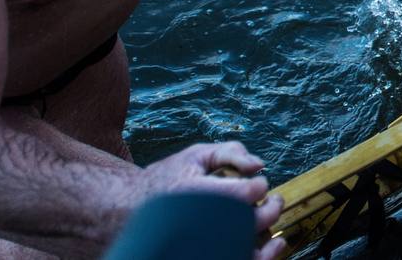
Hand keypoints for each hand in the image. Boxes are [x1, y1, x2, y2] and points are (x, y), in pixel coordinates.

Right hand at [139, 142, 284, 259]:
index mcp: (196, 193)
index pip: (244, 194)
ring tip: (271, 225)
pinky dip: (261, 258)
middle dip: (270, 210)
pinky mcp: (202, 256)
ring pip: (247, 253)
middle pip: (249, 224)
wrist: (127, 211)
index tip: (256, 183)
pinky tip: (272, 247)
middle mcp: (198, 224)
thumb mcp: (196, 155)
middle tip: (274, 201)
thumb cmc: (168, 180)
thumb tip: (259, 165)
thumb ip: (231, 152)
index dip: (258, 187)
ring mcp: (201, 246)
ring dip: (268, 240)